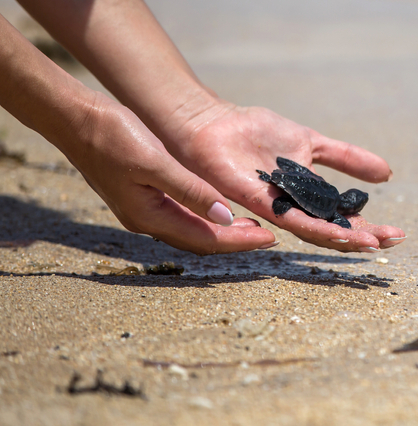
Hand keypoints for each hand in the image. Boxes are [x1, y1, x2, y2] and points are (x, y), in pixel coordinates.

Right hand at [63, 95, 276, 254]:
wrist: (76, 120)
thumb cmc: (113, 136)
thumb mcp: (156, 162)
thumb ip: (191, 191)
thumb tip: (225, 218)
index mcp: (150, 216)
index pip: (206, 239)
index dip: (240, 241)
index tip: (270, 239)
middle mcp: (146, 220)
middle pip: (200, 241)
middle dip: (235, 241)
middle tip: (268, 236)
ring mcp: (143, 210)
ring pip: (191, 231)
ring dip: (222, 231)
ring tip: (251, 226)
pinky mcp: (142, 197)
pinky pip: (181, 217)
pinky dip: (205, 217)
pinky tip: (219, 209)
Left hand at [164, 102, 405, 252]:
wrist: (214, 122)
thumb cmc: (255, 132)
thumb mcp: (312, 142)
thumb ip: (346, 157)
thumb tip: (387, 173)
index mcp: (308, 197)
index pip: (343, 219)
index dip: (370, 228)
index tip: (397, 234)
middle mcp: (294, 208)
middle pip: (334, 229)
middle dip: (365, 237)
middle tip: (394, 241)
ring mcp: (277, 207)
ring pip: (315, 231)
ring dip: (345, 238)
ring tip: (373, 244)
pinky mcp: (258, 199)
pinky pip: (289, 218)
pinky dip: (315, 228)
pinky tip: (337, 233)